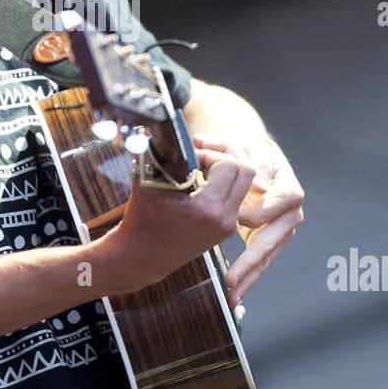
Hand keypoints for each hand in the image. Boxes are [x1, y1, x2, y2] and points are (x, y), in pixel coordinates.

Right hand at [102, 145, 258, 294]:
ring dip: (226, 165)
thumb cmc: (142, 221)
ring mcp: (228, 225)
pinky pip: (237, 194)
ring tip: (201, 159)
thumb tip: (170, 132)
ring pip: (245, 181)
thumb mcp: (149, 183)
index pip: (228, 164)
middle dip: (223, 153)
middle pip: (246, 170)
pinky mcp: (226, 227)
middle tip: (201, 149)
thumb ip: (163, 155)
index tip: (189, 155)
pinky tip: (203, 175)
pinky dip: (224, 179)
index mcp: (208, 209)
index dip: (208, 153)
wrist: (141, 256)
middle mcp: (224, 219)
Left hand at [191, 134, 304, 306]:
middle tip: (231, 278)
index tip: (239, 218)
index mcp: (287, 187)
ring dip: (249, 276)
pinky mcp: (270, 239)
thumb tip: (253, 181)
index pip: (280, 202)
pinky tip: (235, 295)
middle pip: (273, 238)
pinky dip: (248, 278)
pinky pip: (261, 261)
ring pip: (267, 255)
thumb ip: (246, 158)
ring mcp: (282, 228)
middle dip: (251, 260)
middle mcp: (289, 211)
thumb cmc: (248, 152)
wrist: (253, 159)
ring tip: (232, 294)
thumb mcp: (248, 149)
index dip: (260, 211)